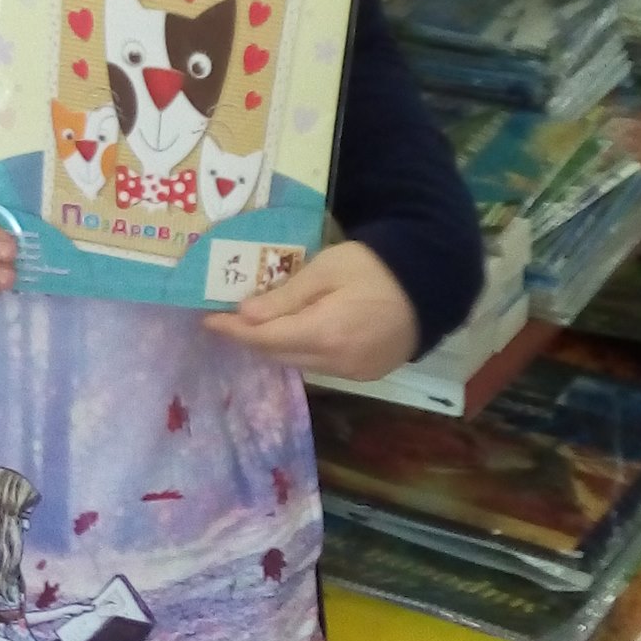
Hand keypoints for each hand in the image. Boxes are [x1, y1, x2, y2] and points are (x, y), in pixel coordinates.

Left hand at [205, 241, 419, 380]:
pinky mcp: (366, 374)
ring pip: (299, 364)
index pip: (265, 338)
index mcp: (325, 333)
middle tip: (227, 319)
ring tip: (256, 325)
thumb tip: (245, 315)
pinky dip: (301, 352)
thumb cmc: (376, 266)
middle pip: (279, 355)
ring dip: (275, 346)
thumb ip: (286, 296)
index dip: (234, 331)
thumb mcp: (327, 268)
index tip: (208, 320)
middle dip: (250, 338)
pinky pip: (321, 366)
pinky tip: (292, 334)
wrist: (432, 283)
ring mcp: (353, 372)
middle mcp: (337, 362)